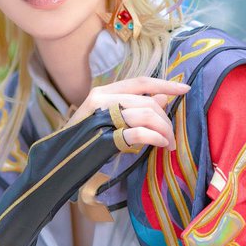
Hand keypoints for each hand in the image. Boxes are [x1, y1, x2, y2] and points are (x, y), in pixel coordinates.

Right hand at [69, 76, 189, 151]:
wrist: (60, 162)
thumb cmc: (85, 142)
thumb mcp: (111, 121)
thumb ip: (134, 108)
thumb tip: (163, 98)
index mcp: (104, 92)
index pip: (141, 82)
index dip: (165, 84)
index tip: (185, 89)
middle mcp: (102, 98)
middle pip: (148, 101)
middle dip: (166, 120)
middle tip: (172, 138)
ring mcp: (102, 117)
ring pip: (146, 115)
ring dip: (164, 131)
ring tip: (168, 144)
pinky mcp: (104, 136)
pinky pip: (139, 133)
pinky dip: (155, 138)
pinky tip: (159, 144)